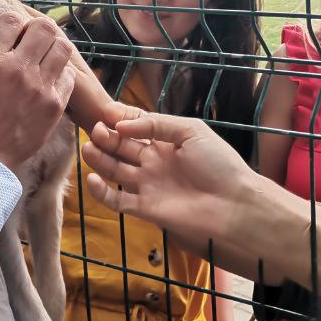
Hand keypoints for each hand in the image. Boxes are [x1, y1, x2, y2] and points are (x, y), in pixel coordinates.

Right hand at [0, 13, 74, 168]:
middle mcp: (18, 69)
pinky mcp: (54, 104)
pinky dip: (60, 73)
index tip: (12, 34)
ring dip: (53, 48)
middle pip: (43, 28)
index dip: (13, 22)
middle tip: (32, 41)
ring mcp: (39, 87)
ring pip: (62, 47)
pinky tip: (49, 79)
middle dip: (37, 29)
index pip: (11, 19)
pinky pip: (69, 75)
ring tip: (44, 57)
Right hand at [81, 110, 261, 251]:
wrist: (233, 206)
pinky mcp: (144, 209)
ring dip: (99, 159)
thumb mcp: (191, 131)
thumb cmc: (219, 164)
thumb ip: (157, 124)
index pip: (136, 126)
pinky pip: (117, 200)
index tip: (105, 111)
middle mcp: (154, 162)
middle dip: (107, 137)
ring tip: (87, 147)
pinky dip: (101, 192)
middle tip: (96, 129)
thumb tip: (122, 124)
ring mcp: (148, 185)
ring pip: (115, 170)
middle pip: (122, 147)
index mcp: (166, 142)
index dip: (120, 119)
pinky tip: (91, 178)